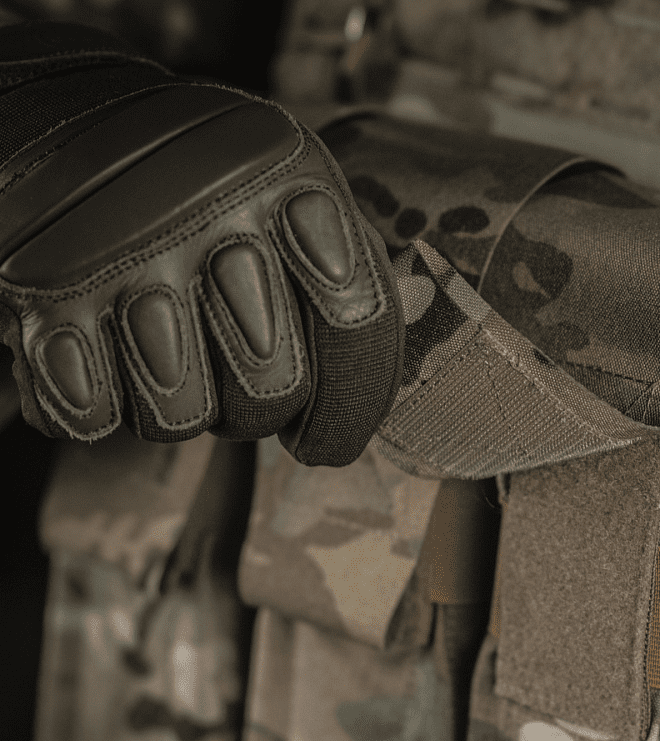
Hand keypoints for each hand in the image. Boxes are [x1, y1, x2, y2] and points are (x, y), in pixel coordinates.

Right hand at [0, 23, 403, 465]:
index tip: (322, 441)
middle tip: (230, 370)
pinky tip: (98, 349)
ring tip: (159, 346)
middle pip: (271, 393)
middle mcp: (214, 212)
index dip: (350, 408)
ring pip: (180, 418)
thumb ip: (345, 281)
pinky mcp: (42, 292)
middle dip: (253, 408)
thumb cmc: (202, 193)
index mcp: (296, 185)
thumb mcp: (293, 199)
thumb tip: (360, 398)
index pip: (359, 327)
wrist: (63, 124)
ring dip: (172, 403)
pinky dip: (93, 400)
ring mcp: (124, 252)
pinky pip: (92, 414)